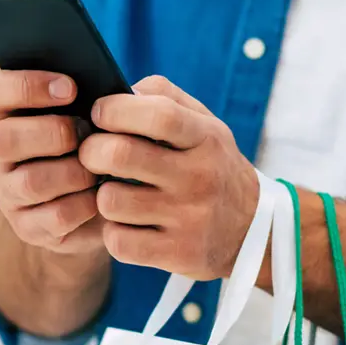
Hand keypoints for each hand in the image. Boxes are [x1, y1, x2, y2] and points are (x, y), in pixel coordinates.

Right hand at [0, 70, 103, 254]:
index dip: (27, 86)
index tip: (71, 88)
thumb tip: (131, 88)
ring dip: (74, 172)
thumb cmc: (98, 144)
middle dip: (52, 134)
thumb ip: (102, 97)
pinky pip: (55, 216)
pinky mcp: (28, 227)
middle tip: (86, 133)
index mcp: (9, 115)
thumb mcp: (98, 116)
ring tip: (98, 169)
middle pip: (3, 139)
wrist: (102, 204)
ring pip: (30, 182)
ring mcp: (9, 192)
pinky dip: (85, 204)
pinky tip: (100, 197)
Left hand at [78, 76, 258, 279]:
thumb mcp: (205, 125)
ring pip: (111, 201)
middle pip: (119, 155)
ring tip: (118, 194)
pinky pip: (118, 241)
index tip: (99, 113)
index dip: (116, 109)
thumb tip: (117, 90)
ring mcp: (190, 219)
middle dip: (91, 151)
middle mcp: (201, 177)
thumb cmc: (213, 167)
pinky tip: (129, 225)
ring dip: (104, 197)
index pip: (157, 113)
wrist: (254, 231)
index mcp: (206, 139)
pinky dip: (114, 234)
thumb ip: (164, 98)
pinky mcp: (179, 253)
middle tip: (92, 155)